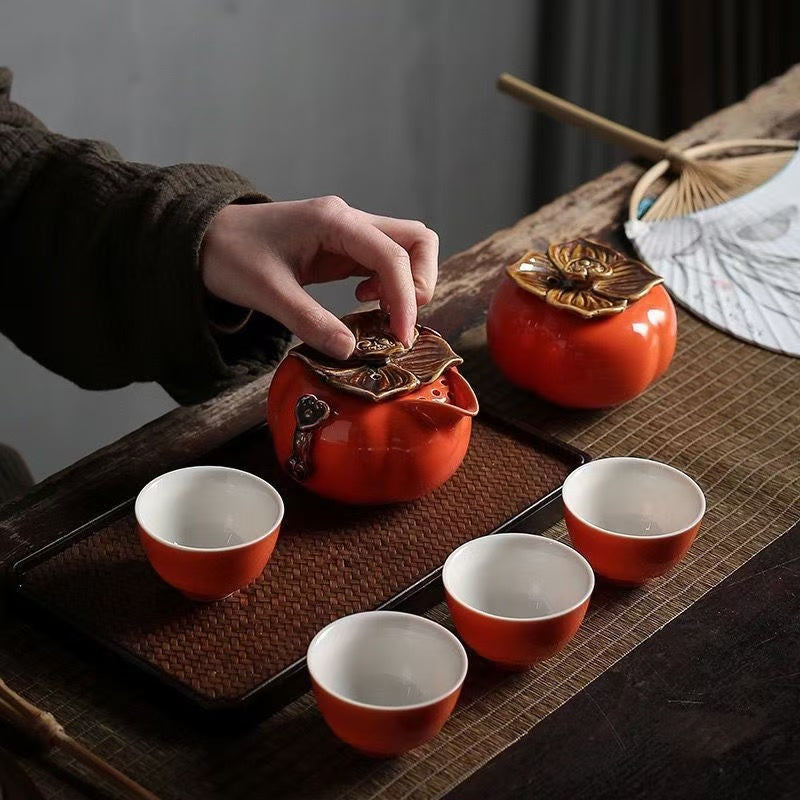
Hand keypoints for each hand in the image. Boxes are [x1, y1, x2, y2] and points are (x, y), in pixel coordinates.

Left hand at [200, 197, 438, 359]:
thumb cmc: (229, 255)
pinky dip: (388, 287)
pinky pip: (384, 263)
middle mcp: (349, 221)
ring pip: (405, 250)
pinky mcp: (343, 249)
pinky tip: (363, 305)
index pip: (393, 255)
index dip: (406, 298)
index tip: (399, 338)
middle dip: (419, 283)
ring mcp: (348, 233)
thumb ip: (310, 322)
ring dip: (407, 286)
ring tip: (381, 318)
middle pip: (416, 240)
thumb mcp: (266, 293)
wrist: (203, 238)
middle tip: (397, 323)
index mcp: (334, 221)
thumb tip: (351, 351)